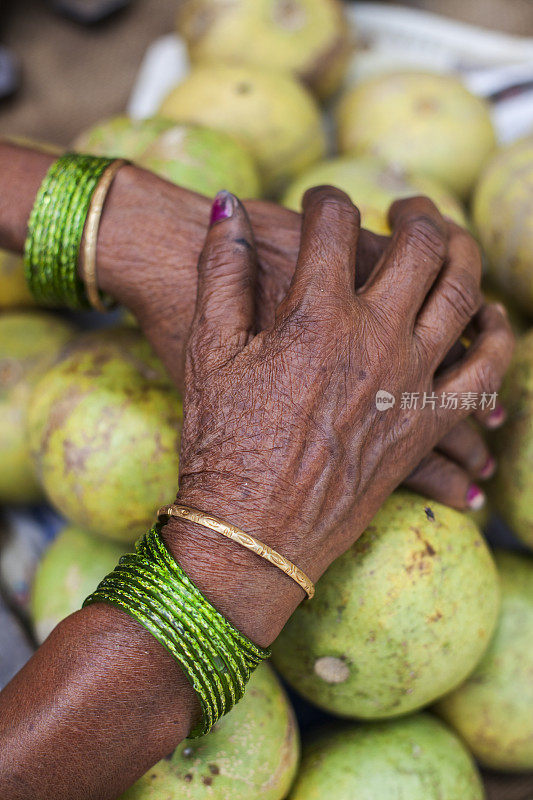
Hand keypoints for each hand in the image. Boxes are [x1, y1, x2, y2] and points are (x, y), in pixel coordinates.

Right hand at [0, 143, 504, 511]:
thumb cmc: (221, 442)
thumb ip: (220, 269)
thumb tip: (223, 206)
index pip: (335, 222)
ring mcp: (408, 381)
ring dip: (464, 255)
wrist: (251, 530)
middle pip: (420, 244)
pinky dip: (495, 338)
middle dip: (416, 212)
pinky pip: (484, 372)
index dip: (325, 202)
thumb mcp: (208, 350)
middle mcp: (373, 339)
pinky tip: (489, 319)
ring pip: (464, 293)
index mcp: (314, 314)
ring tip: (453, 242)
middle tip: (404, 207)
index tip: (319, 204)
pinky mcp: (424, 423)